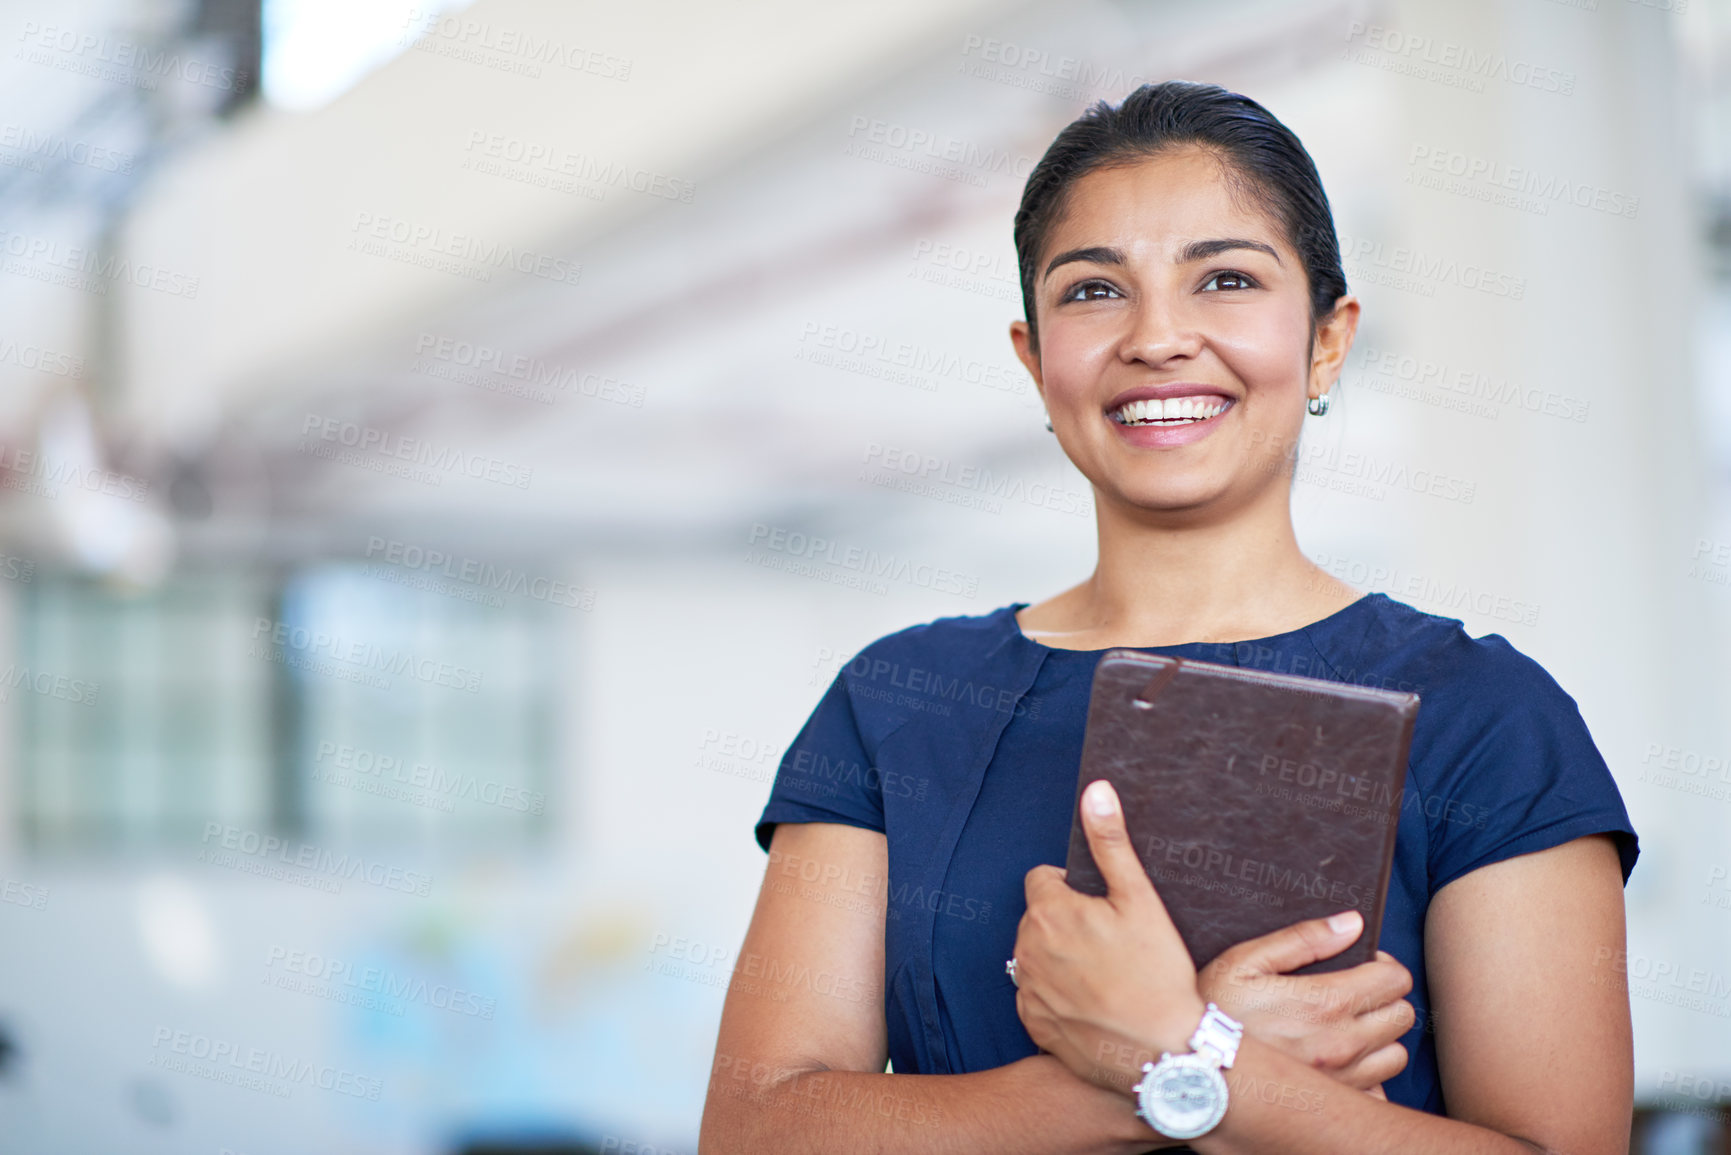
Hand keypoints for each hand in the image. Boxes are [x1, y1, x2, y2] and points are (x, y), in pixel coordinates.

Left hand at [1012, 780, 1204, 1095]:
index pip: (1043, 879)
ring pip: (1037, 956)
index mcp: (1048, 910)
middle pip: (1039, 918)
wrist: (1163, 1054)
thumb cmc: (1157, 973)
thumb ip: (1111, 843)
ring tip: (1105, 976)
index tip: (1105, 910)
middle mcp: (1026, 948)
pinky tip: (1092, 1005)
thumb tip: (1095, 790)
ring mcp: (1027, 989)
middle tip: (1112, 945)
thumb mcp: (1140, 899)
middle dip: (1066, 923)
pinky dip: (1057, 996)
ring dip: (1060, 958)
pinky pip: (1037, 996)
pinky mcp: (1032, 1023)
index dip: (1075, 890)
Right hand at [1198, 913, 1414, 1094]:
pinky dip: (1367, 1077)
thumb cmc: (1212, 1010)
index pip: (1394, 980)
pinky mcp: (1332, 1103)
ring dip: (1380, 1038)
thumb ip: (1302, 939)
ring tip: (1349, 1028)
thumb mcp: (1245, 961)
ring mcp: (1341, 1079)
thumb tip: (1351, 924)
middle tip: (1356, 994)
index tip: (1362, 965)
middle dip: (1384, 999)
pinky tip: (1340, 1063)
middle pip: (1402, 1016)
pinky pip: (1376, 1092)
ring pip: (1396, 1056)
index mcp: (1326, 1002)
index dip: (1383, 966)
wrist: (1191, 1069)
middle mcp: (1341, 1043)